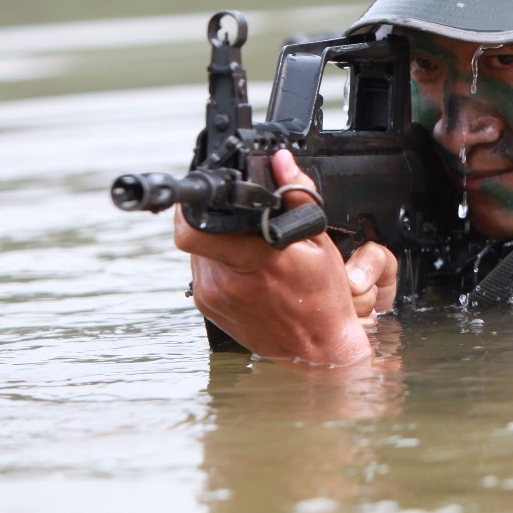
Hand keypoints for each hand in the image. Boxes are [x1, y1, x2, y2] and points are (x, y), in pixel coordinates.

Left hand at [175, 149, 397, 366]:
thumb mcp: (318, 242)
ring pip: (198, 252)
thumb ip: (297, 196)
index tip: (204, 197)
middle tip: (242, 224)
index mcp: (252, 260)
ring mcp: (212, 297)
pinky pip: (202, 273)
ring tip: (248, 248)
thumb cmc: (321, 299)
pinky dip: (218, 263)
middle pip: (196, 234)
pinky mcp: (208, 308)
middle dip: (215, 222)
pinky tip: (245, 270)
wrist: (316, 350)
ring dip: (216, 243)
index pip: (192, 228)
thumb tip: (281, 162)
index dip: (190, 208)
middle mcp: (224, 281)